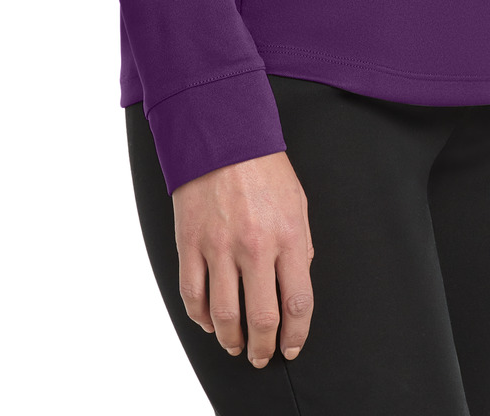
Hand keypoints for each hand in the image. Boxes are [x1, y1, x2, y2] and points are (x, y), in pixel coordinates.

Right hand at [173, 149, 314, 368]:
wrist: (220, 133)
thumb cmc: (263, 166)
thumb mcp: (297, 202)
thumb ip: (300, 246)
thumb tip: (295, 285)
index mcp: (288, 235)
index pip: (298, 303)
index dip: (297, 335)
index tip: (291, 347)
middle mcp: (255, 246)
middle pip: (261, 318)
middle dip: (263, 348)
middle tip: (261, 356)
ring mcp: (219, 246)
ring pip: (224, 315)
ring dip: (231, 340)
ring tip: (236, 346)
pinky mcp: (190, 242)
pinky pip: (192, 294)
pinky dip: (200, 318)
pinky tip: (209, 323)